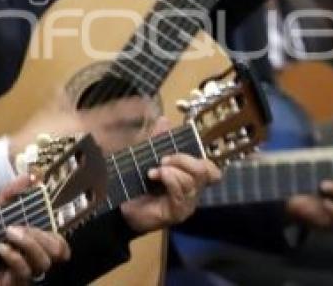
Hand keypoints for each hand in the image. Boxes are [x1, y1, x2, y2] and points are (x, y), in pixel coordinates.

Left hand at [0, 176, 70, 284]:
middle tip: (15, 226)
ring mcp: (24, 274)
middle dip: (39, 235)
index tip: (46, 221)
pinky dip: (14, 257)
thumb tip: (31, 175)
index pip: (61, 247)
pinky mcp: (12, 283)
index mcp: (35, 244)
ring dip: (28, 244)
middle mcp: (33, 260)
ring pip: (42, 263)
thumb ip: (13, 192)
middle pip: (56, 252)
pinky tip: (1, 247)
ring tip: (8, 232)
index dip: (60, 238)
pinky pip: (23, 273)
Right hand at [9, 96, 156, 158]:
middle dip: (139, 133)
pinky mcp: (82, 170)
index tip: (147, 104)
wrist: (20, 159)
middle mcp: (89, 138)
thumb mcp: (46, 115)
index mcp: (82, 122)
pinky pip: (103, 167)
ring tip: (148, 144)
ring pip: (115, 151)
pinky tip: (125, 164)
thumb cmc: (33, 136)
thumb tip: (60, 89)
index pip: (111, 114)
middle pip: (120, 135)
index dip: (130, 110)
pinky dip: (115, 164)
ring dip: (131, 147)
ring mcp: (87, 155)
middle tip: (157, 128)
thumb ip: (57, 103)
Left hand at [120, 118, 220, 233]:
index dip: (200, 158)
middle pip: (205, 171)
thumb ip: (156, 140)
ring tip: (155, 171)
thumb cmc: (136, 185)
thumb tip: (164, 120)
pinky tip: (156, 176)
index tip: (176, 151)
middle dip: (184, 159)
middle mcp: (192, 192)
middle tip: (163, 160)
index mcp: (189, 178)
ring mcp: (187, 203)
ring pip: (193, 181)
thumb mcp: (146, 158)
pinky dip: (170, 180)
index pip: (211, 170)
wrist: (121, 209)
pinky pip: (181, 193)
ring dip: (173, 170)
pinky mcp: (177, 213)